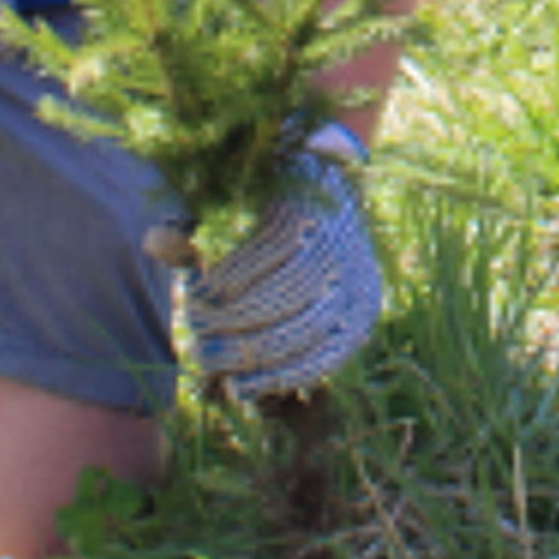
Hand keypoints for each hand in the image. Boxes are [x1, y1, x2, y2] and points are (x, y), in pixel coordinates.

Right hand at [183, 137, 382, 406]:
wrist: (319, 169)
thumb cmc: (301, 246)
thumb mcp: (294, 290)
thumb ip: (262, 327)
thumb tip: (230, 387)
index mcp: (360, 308)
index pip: (323, 357)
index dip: (276, 377)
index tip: (235, 389)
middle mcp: (355, 278)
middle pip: (301, 329)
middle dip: (246, 349)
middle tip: (203, 354)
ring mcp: (335, 244)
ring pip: (283, 295)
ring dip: (232, 315)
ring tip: (198, 319)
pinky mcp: (310, 214)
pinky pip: (266, 257)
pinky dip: (231, 278)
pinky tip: (206, 287)